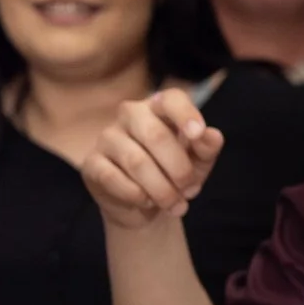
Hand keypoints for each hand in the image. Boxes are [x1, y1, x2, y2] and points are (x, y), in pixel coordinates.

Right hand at [83, 88, 224, 229]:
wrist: (144, 205)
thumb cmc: (173, 174)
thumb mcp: (198, 163)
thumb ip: (206, 148)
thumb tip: (211, 136)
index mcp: (158, 107)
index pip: (171, 99)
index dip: (185, 114)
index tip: (198, 134)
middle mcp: (130, 115)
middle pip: (155, 135)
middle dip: (179, 169)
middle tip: (191, 191)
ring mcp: (107, 137)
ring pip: (136, 162)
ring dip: (161, 189)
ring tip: (174, 205)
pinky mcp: (91, 163)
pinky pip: (112, 178)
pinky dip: (135, 195)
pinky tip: (145, 201)